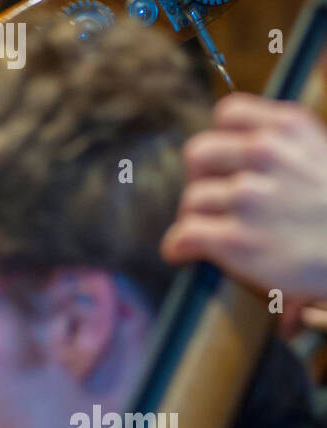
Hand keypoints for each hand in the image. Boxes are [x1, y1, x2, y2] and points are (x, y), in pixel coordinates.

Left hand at [161, 94, 326, 310]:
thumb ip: (284, 147)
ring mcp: (248, 196)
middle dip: (199, 178)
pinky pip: (183, 234)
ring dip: (194, 218)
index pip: (228, 113)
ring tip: (210, 232)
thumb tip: (239, 155)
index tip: (225, 164)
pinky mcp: (235, 238)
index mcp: (289, 127)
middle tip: (212, 201)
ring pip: (191, 199)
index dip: (220, 140)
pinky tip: (184, 252)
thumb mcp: (321, 155)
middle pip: (198, 154)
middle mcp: (266, 154)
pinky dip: (178, 246)